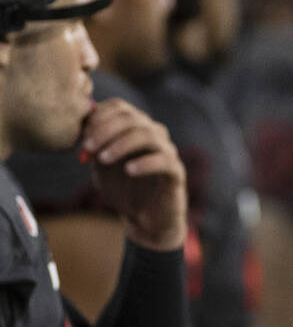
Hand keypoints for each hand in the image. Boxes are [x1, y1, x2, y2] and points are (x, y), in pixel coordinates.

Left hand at [81, 99, 186, 250]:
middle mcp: (154, 134)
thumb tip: (81, 130)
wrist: (145, 219)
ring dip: (121, 144)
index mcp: (134, 128)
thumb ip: (94, 147)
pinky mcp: (176, 171)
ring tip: (103, 160)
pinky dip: (144, 163)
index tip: (81, 136)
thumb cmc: (122, 189)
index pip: (119, 107)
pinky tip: (128, 171)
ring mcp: (167, 151)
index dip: (98, 117)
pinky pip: (164, 160)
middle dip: (105, 130)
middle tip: (87, 148)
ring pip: (147, 134)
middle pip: (131, 118)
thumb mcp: (100, 166)